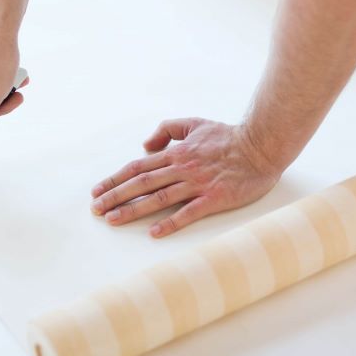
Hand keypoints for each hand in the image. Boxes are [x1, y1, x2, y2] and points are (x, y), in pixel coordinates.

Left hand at [91, 118, 280, 237]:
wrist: (260, 146)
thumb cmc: (226, 136)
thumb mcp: (194, 123)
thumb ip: (167, 129)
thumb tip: (145, 144)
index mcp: (175, 153)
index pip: (138, 167)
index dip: (115, 179)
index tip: (97, 191)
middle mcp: (181, 168)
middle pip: (141, 183)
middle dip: (115, 196)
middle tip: (96, 209)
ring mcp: (197, 184)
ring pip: (158, 198)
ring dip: (133, 209)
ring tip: (113, 220)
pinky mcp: (214, 198)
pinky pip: (188, 212)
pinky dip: (170, 222)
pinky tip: (153, 233)